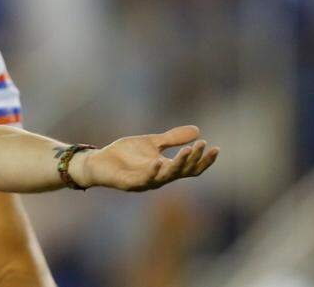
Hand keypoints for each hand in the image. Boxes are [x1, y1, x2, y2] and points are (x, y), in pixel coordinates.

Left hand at [72, 126, 217, 191]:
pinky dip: (152, 172)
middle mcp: (159, 177)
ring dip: (178, 164)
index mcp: (165, 168)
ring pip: (166, 176)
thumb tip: (197, 130)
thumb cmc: (125, 155)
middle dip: (193, 159)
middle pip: (182, 171)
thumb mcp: (152, 142)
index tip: (215, 148)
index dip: (203, 160)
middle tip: (201, 145)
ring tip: (188, 150)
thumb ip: (172, 139)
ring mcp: (145, 182)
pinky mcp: (129, 183)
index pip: (190, 167)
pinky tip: (158, 163)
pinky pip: (144, 180)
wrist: (98, 162)